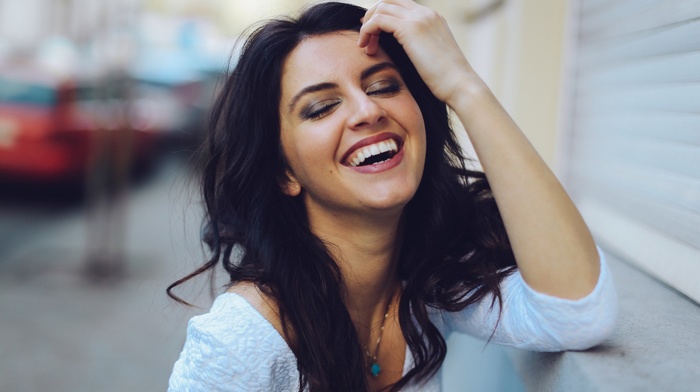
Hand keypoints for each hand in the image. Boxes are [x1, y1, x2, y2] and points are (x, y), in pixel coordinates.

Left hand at [358, 0, 482, 105]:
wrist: (460, 85)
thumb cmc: (446, 80)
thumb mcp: (431, 57)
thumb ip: (418, 47)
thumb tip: (402, 53)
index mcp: (432, 18)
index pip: (400, 6)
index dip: (382, 17)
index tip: (373, 36)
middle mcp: (426, 13)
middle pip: (388, 1)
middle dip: (372, 18)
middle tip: (366, 40)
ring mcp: (419, 18)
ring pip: (381, 8)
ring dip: (367, 27)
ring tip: (366, 47)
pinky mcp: (411, 29)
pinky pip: (378, 20)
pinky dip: (367, 31)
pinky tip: (366, 48)